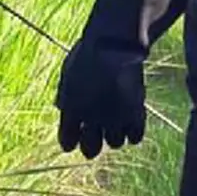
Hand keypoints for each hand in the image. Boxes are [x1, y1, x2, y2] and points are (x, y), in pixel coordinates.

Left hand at [55, 37, 145, 158]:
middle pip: (91, 151)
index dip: (71, 140)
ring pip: (115, 143)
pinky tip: (132, 118)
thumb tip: (62, 109)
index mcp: (71, 110)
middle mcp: (91, 120)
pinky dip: (134, 130)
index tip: (77, 134)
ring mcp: (114, 118)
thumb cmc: (88, 52)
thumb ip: (65, 95)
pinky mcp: (135, 114)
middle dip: (93, 144)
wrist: (112, 44)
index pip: (67, 142)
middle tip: (98, 134)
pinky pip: (135, 137)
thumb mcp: (68, 73)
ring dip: (116, 133)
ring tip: (118, 119)